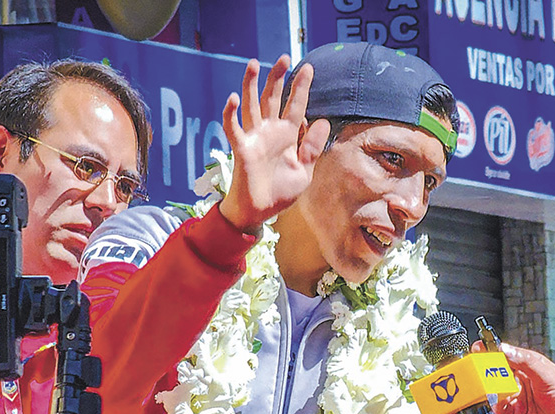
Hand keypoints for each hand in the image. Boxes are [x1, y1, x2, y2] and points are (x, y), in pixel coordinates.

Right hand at [218, 56, 330, 231]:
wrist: (259, 213)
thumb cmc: (279, 193)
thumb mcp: (303, 172)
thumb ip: (311, 148)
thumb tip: (323, 121)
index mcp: (287, 136)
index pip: (295, 106)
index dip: (301, 88)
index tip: (308, 68)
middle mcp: (270, 132)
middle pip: (273, 98)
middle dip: (278, 78)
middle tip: (284, 57)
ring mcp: (254, 138)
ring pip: (251, 105)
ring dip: (251, 85)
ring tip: (253, 63)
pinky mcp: (241, 149)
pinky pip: (234, 128)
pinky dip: (231, 113)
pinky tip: (232, 98)